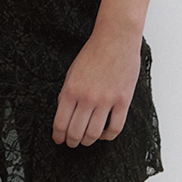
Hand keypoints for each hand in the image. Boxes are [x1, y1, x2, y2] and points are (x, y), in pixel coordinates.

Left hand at [52, 32, 140, 146]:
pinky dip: (108, 136)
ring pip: (94, 134)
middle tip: (71, 143)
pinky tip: (104, 134)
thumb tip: (64, 113)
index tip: (58, 140)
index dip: (58, 136)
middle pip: (76, 132)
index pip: (61, 123)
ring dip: (88, 141)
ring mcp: (106, 100)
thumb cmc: (94, 53)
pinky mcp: (123, 101)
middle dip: (71, 141)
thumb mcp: (72, 72)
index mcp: (71, 90)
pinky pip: (115, 128)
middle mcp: (87, 98)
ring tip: (86, 140)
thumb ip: (67, 93)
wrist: (115, 39)